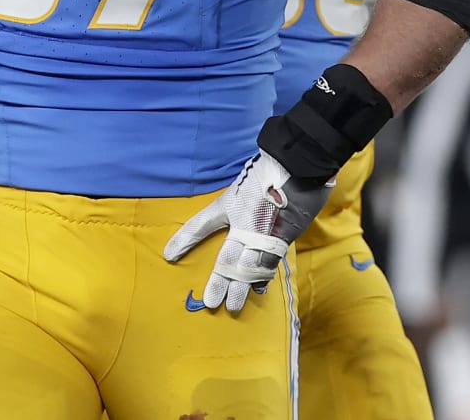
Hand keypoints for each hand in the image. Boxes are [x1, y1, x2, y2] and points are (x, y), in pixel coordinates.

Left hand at [162, 153, 332, 311]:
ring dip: (242, 286)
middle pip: (230, 258)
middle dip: (221, 282)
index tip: (169, 256)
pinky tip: (258, 288)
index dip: (185, 241)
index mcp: (233, 207)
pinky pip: (272, 262)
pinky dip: (263, 276)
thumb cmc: (265, 174)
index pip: (202, 226)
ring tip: (234, 305)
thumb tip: (205, 225)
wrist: (300, 164)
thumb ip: (224, 207)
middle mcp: (249, 224)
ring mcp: (269, 232)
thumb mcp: (236, 188)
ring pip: (252, 266)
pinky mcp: (287, 236)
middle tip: (212, 303)